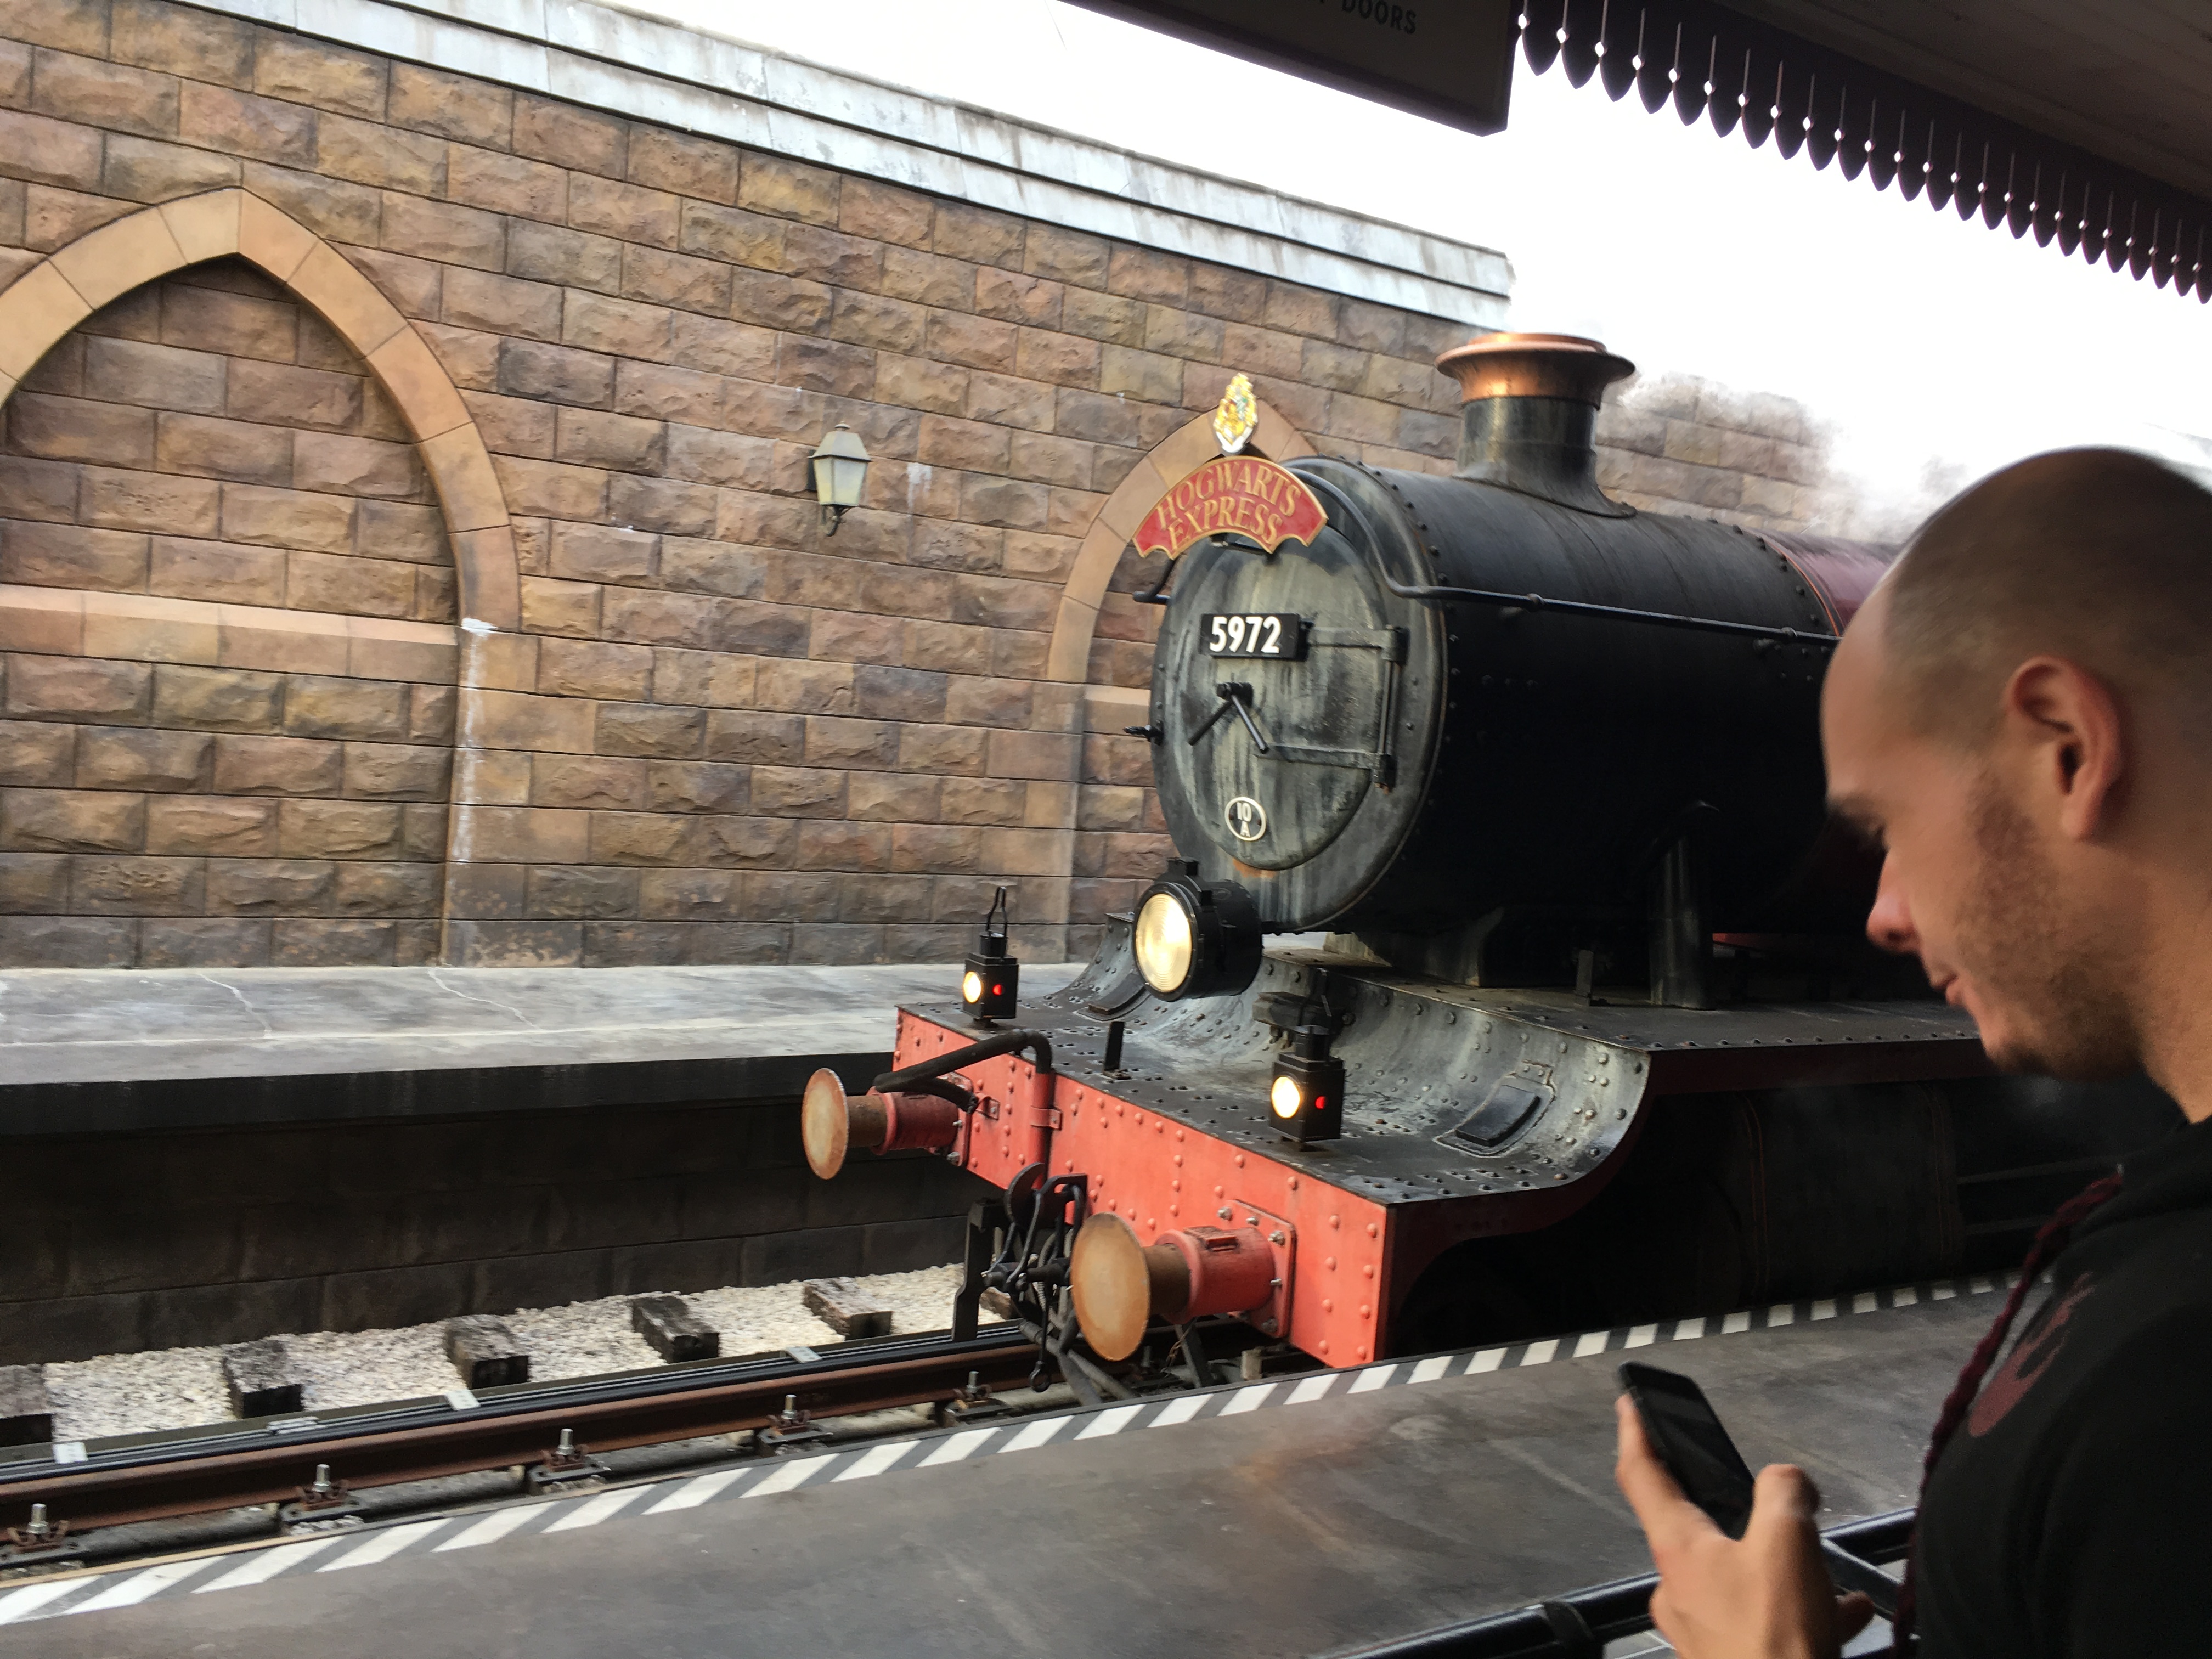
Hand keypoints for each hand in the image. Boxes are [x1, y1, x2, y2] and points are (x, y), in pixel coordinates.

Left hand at [1614, 1396, 1874, 1658]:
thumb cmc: (1776, 1641)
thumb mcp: (1787, 1541)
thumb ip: (1785, 1492)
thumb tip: (1787, 1482)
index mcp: (1680, 1550)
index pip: (1641, 1474)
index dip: (1636, 1433)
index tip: (1630, 1406)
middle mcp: (1681, 1590)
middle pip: (1700, 1530)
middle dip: (1741, 1515)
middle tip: (1776, 1508)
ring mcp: (1705, 1631)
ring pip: (1744, 1579)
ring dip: (1785, 1570)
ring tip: (1827, 1573)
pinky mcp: (1734, 1658)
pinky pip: (1768, 1621)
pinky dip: (1803, 1610)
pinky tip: (1842, 1614)